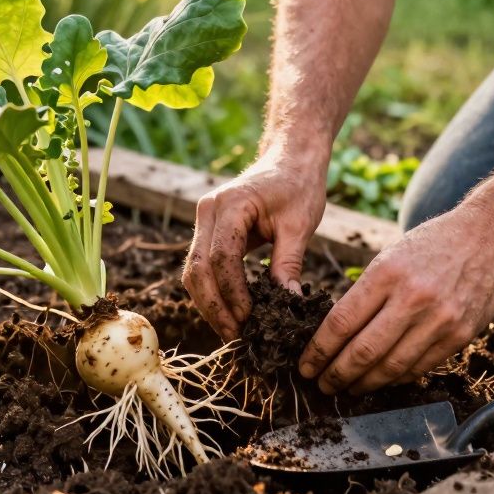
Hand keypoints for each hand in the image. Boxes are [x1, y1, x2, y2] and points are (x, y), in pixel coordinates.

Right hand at [183, 145, 328, 340]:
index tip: (250, 319)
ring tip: (231, 331)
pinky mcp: (208, 230)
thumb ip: (289, 263)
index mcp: (231, 204)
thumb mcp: (300, 223)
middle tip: (236, 335)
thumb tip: (287, 305)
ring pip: (193, 271)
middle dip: (214, 306)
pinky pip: (201, 266)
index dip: (232, 293)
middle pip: (198, 268)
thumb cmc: (298, 184)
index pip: (221, 257)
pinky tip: (229, 313)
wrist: (290, 158)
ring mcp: (204, 220)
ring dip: (209, 303)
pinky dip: (211, 291)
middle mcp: (208, 210)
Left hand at [298, 204, 493, 393]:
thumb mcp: (389, 257)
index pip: (341, 323)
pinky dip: (395, 378)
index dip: (318, 350)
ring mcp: (439, 320)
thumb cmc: (431, 245)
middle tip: (321, 385)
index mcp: (387, 274)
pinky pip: (419, 367)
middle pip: (363, 352)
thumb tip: (335, 334)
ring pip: (391, 367)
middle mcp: (413, 299)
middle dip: (336, 374)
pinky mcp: (460, 336)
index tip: (305, 365)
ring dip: (364, 383)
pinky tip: (380, 380)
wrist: (489, 238)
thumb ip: (366, 294)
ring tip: (348, 388)